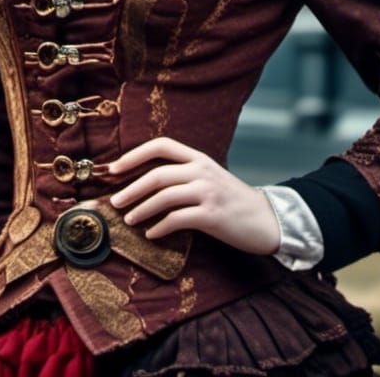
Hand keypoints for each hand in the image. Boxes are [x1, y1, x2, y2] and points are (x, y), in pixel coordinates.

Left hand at [106, 136, 280, 255]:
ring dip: (141, 209)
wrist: (266, 219)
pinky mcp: (212, 215)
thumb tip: (145, 183)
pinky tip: (151, 234)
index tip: (114, 168)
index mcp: (199, 158)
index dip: (134, 154)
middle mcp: (202, 171)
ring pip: (164, 197)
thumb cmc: (231, 200)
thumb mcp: (209, 177)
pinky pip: (177, 219)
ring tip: (129, 220)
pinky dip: (160, 227)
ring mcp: (208, 192)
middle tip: (114, 201)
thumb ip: (184, 174)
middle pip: (157, 174)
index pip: (161, 145)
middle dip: (131, 188)